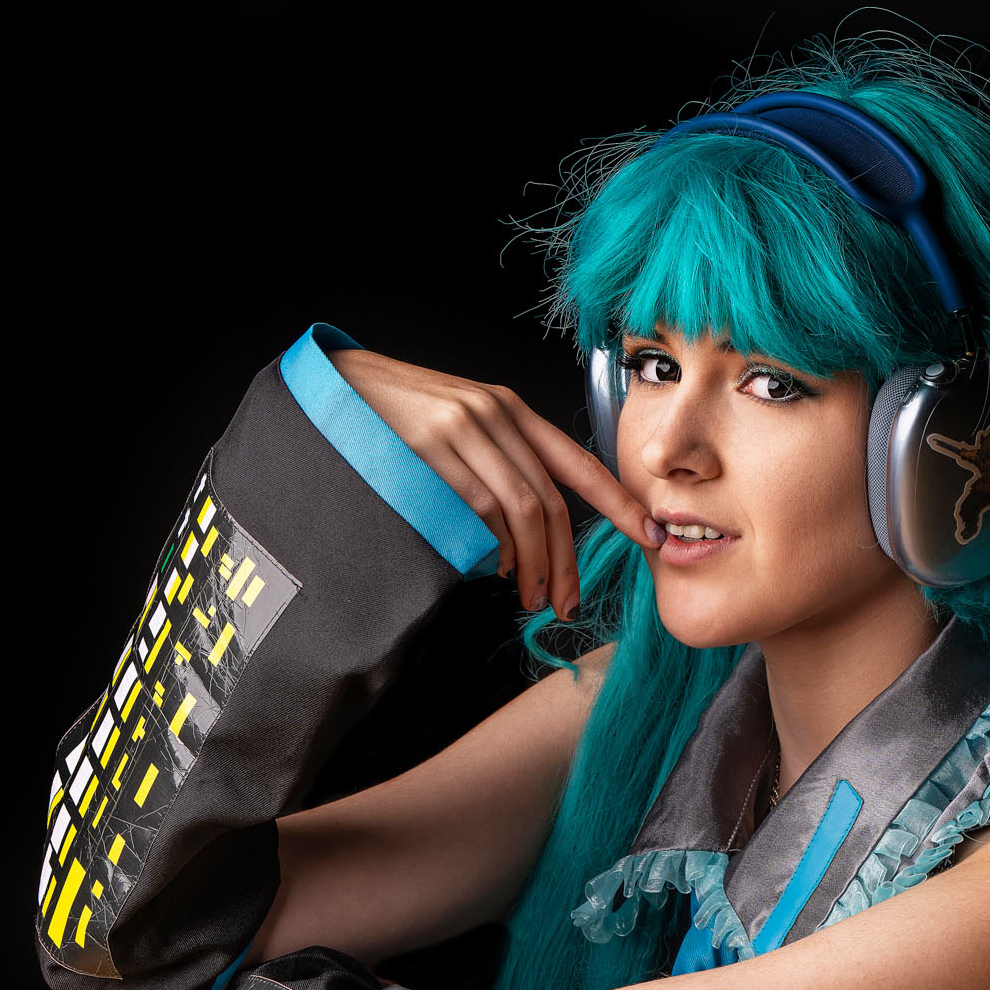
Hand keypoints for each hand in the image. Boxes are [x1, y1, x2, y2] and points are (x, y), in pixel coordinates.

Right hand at [329, 349, 657, 616]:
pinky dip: (497, 549)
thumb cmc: (402, 420)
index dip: (619, 503)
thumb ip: (501, 465)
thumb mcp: (462, 429)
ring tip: (532, 597)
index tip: (649, 535)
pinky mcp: (434, 450)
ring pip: (522, 511)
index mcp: (511, 411)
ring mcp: (465, 431)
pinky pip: (481, 511)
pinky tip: (497, 569)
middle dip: (567, 560)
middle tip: (567, 603)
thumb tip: (530, 538)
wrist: (340, 387)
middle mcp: (496, 415)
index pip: (579, 463)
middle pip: (552, 501)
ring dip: (535, 565)